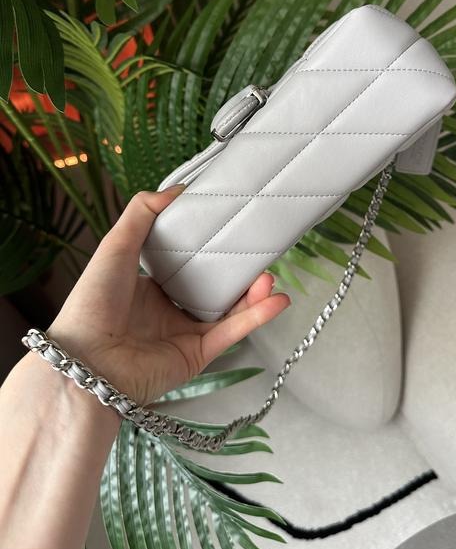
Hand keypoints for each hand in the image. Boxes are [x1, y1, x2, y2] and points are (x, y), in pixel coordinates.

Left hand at [47, 185, 289, 405]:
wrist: (85, 361)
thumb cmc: (92, 303)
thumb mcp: (115, 245)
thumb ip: (143, 212)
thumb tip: (178, 188)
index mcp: (150, 286)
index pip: (191, 264)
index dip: (214, 248)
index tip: (234, 228)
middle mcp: (169, 311)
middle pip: (217, 287)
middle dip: (242, 273)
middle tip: (259, 254)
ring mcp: (185, 334)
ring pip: (231, 311)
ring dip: (255, 295)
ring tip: (269, 277)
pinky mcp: (197, 355)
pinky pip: (232, 334)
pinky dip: (257, 318)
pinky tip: (277, 301)